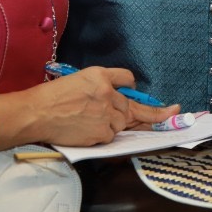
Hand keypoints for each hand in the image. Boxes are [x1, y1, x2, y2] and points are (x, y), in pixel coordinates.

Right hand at [24, 66, 177, 145]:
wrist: (36, 114)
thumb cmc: (53, 97)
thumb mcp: (80, 79)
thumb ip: (104, 84)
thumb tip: (125, 93)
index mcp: (100, 76)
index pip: (128, 79)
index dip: (135, 89)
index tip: (157, 98)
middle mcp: (108, 93)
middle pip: (134, 107)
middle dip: (151, 113)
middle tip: (175, 111)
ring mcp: (107, 114)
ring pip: (123, 123)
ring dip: (116, 124)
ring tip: (92, 121)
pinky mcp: (102, 132)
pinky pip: (112, 136)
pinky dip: (104, 134)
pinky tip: (87, 129)